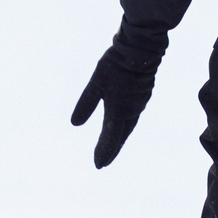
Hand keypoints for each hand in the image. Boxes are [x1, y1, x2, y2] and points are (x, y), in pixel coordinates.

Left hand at [70, 49, 156, 167]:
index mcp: (118, 111)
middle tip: (103, 162)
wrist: (140, 51)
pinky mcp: (143, 97)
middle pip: (120, 137)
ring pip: (127, 128)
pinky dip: (125, 126)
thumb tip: (74, 124)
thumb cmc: (115, 66)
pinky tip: (122, 125)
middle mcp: (131, 112)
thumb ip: (86, 104)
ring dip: (118, 139)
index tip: (98, 165)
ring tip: (111, 148)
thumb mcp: (95, 84)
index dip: (104, 152)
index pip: (110, 139)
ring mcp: (139, 105)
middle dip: (111, 150)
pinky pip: (132, 117)